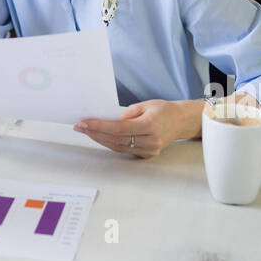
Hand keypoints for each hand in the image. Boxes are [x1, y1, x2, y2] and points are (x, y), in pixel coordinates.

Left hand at [74, 99, 203, 158]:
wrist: (181, 121)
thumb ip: (127, 114)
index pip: (119, 129)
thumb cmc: (163, 110)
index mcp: (150, 126)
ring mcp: (149, 150)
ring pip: (118, 147)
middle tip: (80, 126)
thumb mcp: (146, 104)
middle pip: (116, 140)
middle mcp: (150, 141)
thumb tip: (109, 120)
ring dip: (100, 139)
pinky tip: (100, 137)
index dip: (100, 126)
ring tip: (86, 131)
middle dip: (95, 133)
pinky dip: (110, 143)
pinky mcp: (147, 155)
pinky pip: (124, 150)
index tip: (85, 122)